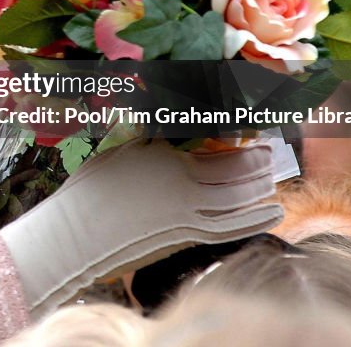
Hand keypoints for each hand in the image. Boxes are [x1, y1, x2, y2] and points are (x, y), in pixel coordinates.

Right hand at [0, 141, 281, 313]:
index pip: (223, 157)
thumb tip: (168, 110)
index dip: (247, 151)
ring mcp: (186, 220)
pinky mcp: (180, 241)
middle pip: (235, 182)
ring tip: (272, 191)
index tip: (261, 144)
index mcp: (171, 164)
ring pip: (236, 209)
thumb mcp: (122, 148)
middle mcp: (186, 193)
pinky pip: (225, 232)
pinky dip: (251, 224)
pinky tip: (267, 218)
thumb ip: (153, 132)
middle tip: (271, 161)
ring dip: (258, 198)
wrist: (78, 234)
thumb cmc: (93, 187)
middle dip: (258, 171)